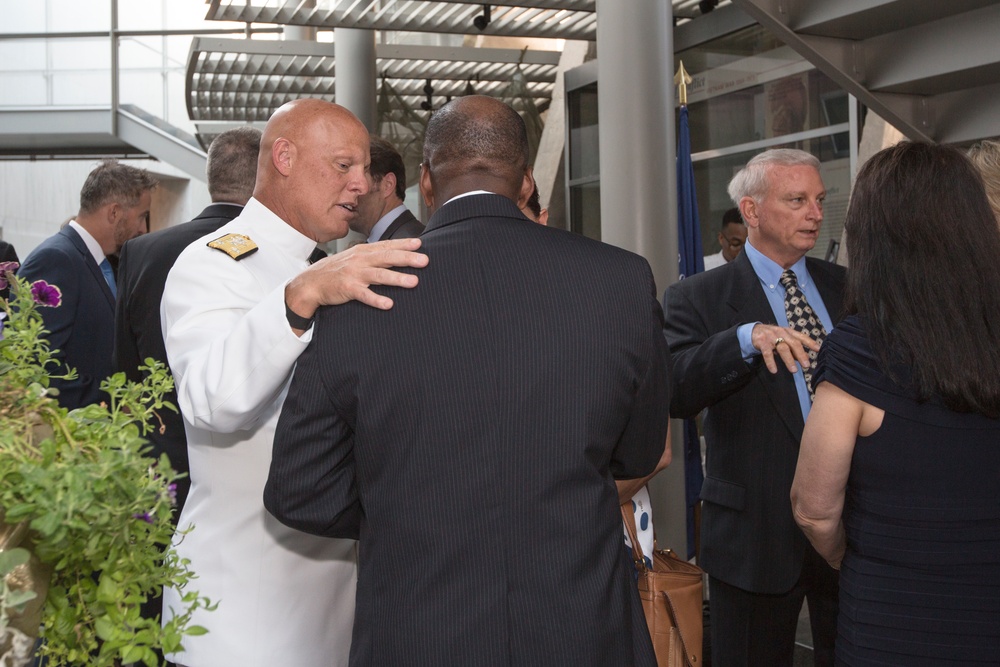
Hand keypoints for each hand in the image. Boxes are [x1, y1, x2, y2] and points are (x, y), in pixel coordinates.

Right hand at [284, 237, 427, 327]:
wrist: (311, 282)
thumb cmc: (337, 270)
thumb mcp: (355, 258)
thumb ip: (374, 256)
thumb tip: (397, 255)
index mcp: (364, 251)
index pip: (387, 246)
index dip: (403, 244)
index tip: (420, 244)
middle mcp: (360, 260)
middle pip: (387, 258)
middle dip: (407, 259)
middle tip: (425, 261)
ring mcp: (354, 274)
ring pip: (379, 275)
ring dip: (397, 278)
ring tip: (414, 282)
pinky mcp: (347, 289)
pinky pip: (364, 295)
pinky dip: (376, 300)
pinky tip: (389, 304)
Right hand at [750, 323, 819, 374]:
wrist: (754, 331)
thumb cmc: (772, 336)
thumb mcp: (784, 339)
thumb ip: (793, 348)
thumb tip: (805, 357)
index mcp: (788, 332)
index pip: (801, 337)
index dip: (810, 343)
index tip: (818, 349)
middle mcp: (781, 333)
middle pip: (794, 343)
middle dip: (801, 355)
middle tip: (806, 365)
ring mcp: (771, 337)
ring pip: (782, 348)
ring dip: (789, 360)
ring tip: (794, 370)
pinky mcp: (762, 342)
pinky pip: (767, 354)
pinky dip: (771, 363)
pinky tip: (774, 370)